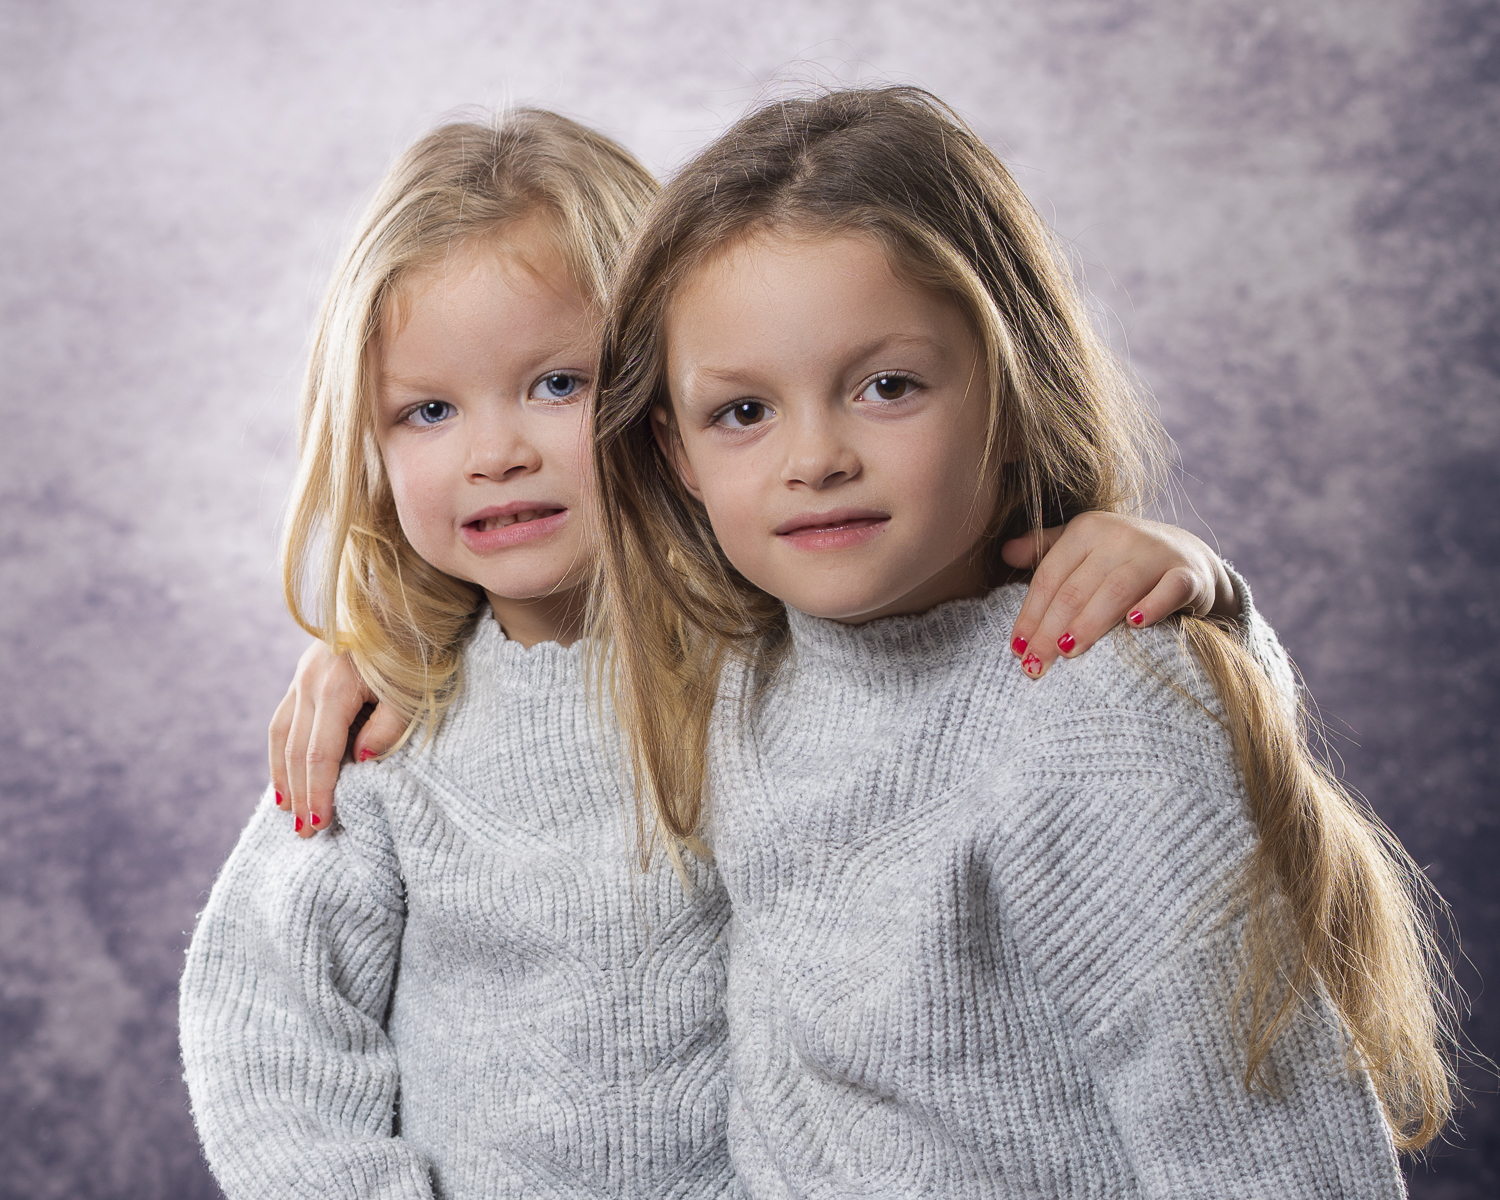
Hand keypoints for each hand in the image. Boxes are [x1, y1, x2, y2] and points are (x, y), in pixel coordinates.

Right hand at [267, 641, 405, 836]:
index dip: (317, 792)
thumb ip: (387, 727)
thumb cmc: (417, 644)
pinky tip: (289, 767)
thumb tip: (359, 762)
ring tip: (288, 808)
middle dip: (297, 791)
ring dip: (282, 772)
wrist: (406, 596)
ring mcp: (304, 672)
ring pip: (280, 730)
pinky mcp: (308, 669)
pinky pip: (287, 715)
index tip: (319, 824)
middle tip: (304, 831)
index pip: (318, 753)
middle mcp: (309, 679)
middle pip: (294, 747)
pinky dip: (285, 747)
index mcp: (334, 685)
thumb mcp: (413, 690)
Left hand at [1001, 512, 1237, 678]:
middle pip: (1076, 588)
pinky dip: (1152, 606)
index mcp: (1086, 530)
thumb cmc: (1122, 559)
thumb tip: (1004, 554)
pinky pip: (1170, 589)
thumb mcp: (1083, 547)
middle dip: (1050, 629)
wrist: (1189, 557)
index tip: (1016, 650)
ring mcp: (1155, 553)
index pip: (1049, 577)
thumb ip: (1045, 549)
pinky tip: (1134, 625)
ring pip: (1115, 589)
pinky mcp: (1188, 574)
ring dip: (1090, 622)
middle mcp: (1118, 536)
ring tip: (1068, 651)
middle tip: (1034, 665)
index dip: (1030, 614)